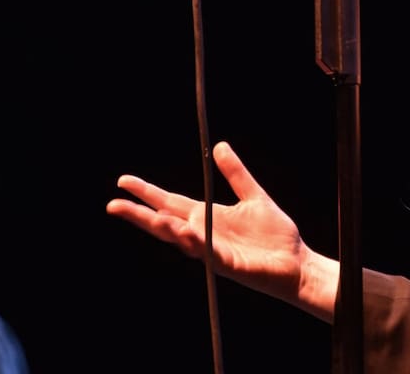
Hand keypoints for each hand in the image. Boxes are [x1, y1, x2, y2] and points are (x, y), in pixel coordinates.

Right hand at [105, 141, 337, 321]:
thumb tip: (219, 146)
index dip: (147, 193)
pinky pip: (208, 252)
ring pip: (182, 239)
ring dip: (166, 229)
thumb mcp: (253, 196)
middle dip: (140, 215)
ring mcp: (213, 251)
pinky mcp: (228, 264)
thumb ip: (236, 173)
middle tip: (113, 204)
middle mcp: (204, 234)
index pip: (169, 203)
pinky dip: (196, 242)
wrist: (296, 262)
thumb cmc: (274, 235)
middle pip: (165, 223)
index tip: (123, 181)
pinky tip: (185, 232)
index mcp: (207, 217)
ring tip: (151, 216)